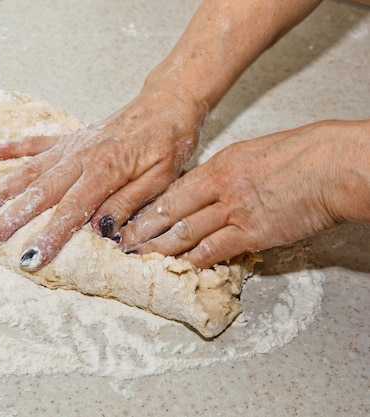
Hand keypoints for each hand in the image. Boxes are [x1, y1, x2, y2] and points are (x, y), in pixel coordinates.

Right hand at [0, 89, 204, 269]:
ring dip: (0, 188)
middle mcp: (81, 157)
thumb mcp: (162, 179)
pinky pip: (34, 143)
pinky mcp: (69, 139)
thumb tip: (102, 232)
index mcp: (106, 171)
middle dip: (9, 218)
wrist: (166, 104)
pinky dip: (9, 149)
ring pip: (30, 170)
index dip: (48, 236)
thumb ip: (129, 203)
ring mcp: (71, 146)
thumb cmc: (168, 143)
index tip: (28, 259)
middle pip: (40, 192)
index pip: (71, 210)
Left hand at [118, 120, 369, 267]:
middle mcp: (219, 187)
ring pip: (185, 233)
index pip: (172, 190)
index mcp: (218, 165)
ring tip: (139, 260)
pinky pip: (214, 250)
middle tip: (121, 244)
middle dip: (142, 230)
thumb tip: (210, 187)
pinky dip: (194, 261)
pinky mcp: (253, 233)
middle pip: (169, 212)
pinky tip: (178, 268)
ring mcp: (234, 210)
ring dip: (159, 249)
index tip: (131, 218)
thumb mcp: (253, 153)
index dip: (148, 208)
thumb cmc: (303, 154)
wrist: (333, 165)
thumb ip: (227, 172)